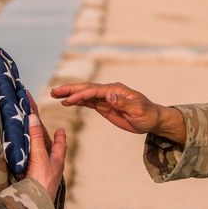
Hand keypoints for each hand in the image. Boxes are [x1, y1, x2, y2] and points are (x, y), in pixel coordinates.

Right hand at [25, 112, 65, 200]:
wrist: (33, 206)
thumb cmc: (41, 182)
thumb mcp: (40, 156)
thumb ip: (36, 137)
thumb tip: (33, 117)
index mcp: (56, 161)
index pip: (59, 144)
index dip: (59, 136)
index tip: (60, 129)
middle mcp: (49, 167)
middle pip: (45, 147)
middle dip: (40, 135)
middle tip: (35, 124)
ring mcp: (39, 174)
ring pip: (35, 155)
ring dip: (31, 144)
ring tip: (26, 135)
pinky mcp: (28, 179)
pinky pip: (27, 163)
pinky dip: (23, 155)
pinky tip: (19, 154)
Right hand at [50, 82, 185, 143]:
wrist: (153, 119)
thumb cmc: (147, 114)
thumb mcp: (138, 110)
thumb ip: (123, 103)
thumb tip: (109, 95)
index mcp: (116, 90)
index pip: (95, 90)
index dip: (81, 95)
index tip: (68, 100)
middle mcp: (109, 91)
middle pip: (86, 89)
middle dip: (70, 90)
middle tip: (54, 91)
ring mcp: (106, 98)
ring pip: (85, 95)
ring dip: (70, 94)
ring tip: (55, 95)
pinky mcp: (105, 106)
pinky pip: (88, 102)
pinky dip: (77, 101)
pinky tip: (67, 102)